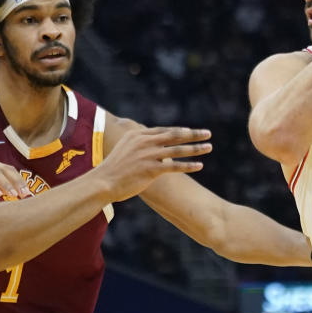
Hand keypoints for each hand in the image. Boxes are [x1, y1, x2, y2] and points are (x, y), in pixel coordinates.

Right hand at [96, 126, 211, 201]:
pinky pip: (174, 166)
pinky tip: (199, 165)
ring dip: (196, 148)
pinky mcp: (151, 169)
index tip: (192, 131)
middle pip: (175, 135)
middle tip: (208, 133)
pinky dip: (188, 165)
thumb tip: (149, 144)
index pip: (164, 130)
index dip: (180, 131)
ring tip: (209, 147)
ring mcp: (148, 154)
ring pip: (178, 149)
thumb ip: (137, 144)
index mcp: (137, 134)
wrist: (103, 182)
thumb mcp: (123, 149)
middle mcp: (144, 141)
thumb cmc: (112, 169)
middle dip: (193, 134)